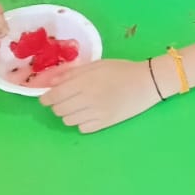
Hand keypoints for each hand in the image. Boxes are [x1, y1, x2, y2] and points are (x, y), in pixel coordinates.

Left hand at [42, 58, 160, 132]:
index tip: (47, 97)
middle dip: (57, 105)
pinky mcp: (105, 124)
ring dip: (69, 114)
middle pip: (59, 110)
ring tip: (78, 106)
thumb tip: (51, 83)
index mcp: (84, 83)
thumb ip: (72, 73)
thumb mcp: (96, 65)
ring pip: (68, 121)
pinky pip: (82, 128)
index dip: (46, 98)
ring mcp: (97, 114)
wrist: (147, 82)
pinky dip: (81, 123)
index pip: (54, 96)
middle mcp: (88, 100)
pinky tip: (89, 114)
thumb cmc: (121, 70)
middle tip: (65, 99)